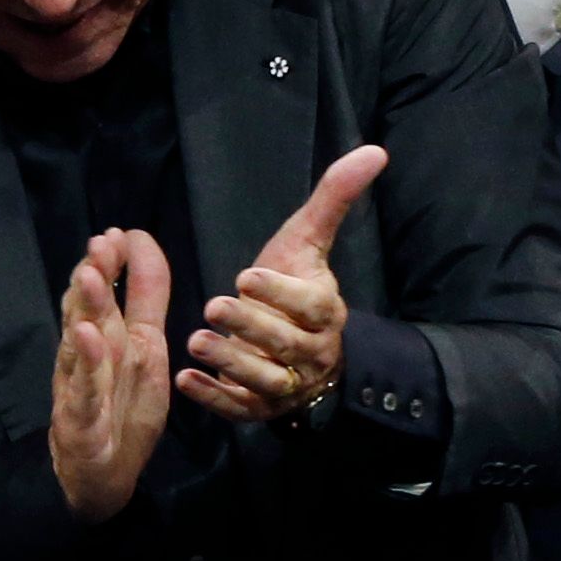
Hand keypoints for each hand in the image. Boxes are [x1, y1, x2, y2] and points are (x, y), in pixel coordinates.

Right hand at [49, 228, 174, 523]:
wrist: (104, 476)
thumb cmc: (124, 408)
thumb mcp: (146, 349)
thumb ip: (145, 303)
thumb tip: (143, 252)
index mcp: (113, 340)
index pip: (110, 295)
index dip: (115, 265)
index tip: (119, 233)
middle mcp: (92, 359)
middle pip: (91, 312)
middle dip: (97, 275)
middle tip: (100, 242)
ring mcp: (82, 388)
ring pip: (81, 344)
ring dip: (86, 310)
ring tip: (90, 274)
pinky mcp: (81, 420)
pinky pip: (84, 389)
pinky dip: (86, 364)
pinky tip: (89, 338)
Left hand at [182, 143, 382, 425]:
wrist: (301, 351)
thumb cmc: (296, 288)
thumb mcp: (308, 243)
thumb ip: (334, 199)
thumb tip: (375, 151)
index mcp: (325, 311)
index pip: (310, 305)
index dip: (280, 293)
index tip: (246, 276)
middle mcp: (313, 352)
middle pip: (286, 344)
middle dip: (250, 326)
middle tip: (213, 306)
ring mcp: (289, 385)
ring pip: (265, 380)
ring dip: (230, 362)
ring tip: (195, 342)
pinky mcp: (262, 410)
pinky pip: (239, 408)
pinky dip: (213, 397)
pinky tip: (186, 379)